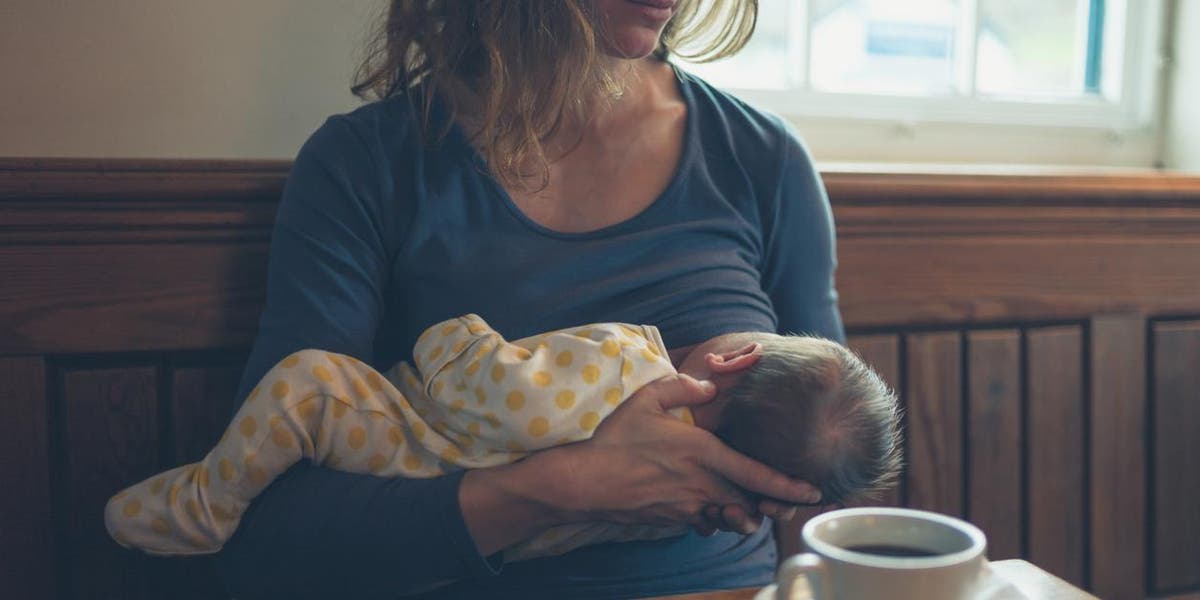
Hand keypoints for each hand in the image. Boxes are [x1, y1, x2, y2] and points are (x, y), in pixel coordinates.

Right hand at [548, 373, 820, 530]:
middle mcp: (701, 484)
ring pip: (730, 517)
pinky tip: (707, 505)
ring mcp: (687, 507)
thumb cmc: (614, 438)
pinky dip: (712, 517)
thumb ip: (683, 386)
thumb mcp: (647, 398)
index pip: (757, 474)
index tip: (812, 491)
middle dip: (771, 505)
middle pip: (750, 502)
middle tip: (786, 504)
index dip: (788, 485)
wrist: (583, 481)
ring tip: (748, 508)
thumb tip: (710, 385)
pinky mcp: (671, 520)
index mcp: (703, 453)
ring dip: (741, 513)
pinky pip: (703, 522)